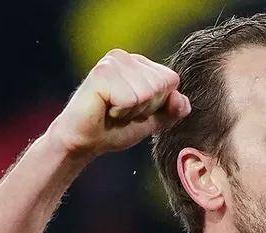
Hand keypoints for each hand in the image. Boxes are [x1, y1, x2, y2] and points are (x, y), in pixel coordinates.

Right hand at [46, 49, 190, 158]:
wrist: (84, 142)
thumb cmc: (114, 129)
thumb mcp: (152, 121)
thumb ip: (172, 110)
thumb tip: (181, 99)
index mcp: (140, 64)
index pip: (172, 81)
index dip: (159, 104)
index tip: (135, 109)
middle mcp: (126, 57)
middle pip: (161, 86)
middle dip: (146, 108)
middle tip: (122, 111)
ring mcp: (113, 62)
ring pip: (147, 92)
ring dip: (132, 111)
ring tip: (113, 110)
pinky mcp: (102, 72)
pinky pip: (130, 98)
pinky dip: (120, 112)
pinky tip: (105, 108)